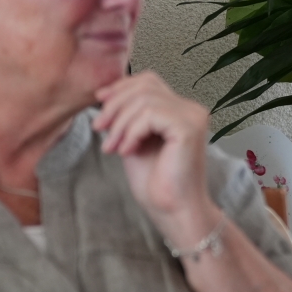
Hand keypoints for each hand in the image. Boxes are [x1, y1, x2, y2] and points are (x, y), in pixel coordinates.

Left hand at [92, 72, 218, 246]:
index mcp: (181, 109)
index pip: (149, 81)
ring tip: (112, 147)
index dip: (121, 87)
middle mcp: (191, 109)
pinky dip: (131, 132)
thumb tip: (106, 92)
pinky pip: (150, 115)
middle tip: (99, 129)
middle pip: (145, 85)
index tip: (99, 103)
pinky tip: (127, 151)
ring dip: (120, 123)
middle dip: (115, 105)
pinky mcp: (189, 128)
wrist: (172, 211)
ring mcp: (193, 116)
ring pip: (144, 100)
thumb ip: (127, 116)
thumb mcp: (133, 139)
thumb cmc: (155, 182)